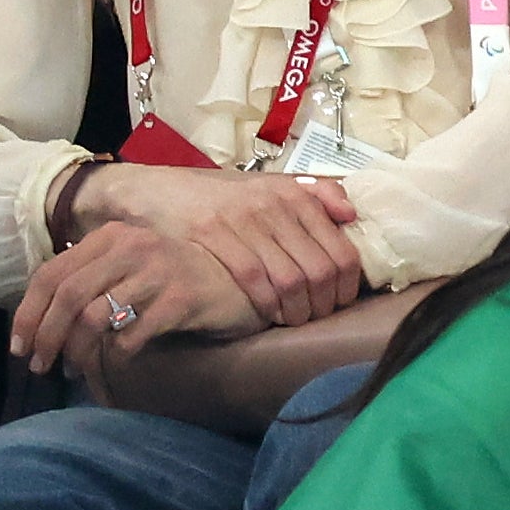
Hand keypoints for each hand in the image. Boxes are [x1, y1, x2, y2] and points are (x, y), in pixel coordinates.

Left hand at [11, 223, 267, 377]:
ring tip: (73, 371)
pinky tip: (117, 363)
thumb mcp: (134, 269)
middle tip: (40, 366)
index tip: (19, 346)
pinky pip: (132, 333)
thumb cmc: (180, 282)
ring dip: (76, 351)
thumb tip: (43, 317)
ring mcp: (158, 270)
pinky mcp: (181, 298)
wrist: (242, 285)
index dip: (28, 313)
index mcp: (113, 236)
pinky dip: (117, 354)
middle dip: (46, 337)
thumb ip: (96, 279)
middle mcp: (133, 246)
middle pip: (68, 296)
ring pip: (94, 316)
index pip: (52, 273)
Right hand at [64, 159, 366, 330]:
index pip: (342, 249)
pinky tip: (267, 316)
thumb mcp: (268, 188)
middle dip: (324, 304)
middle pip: (321, 270)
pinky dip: (265, 305)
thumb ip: (313, 196)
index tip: (340, 302)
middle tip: (317, 318)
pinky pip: (253, 279)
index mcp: (296, 195)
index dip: (348, 286)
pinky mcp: (214, 233)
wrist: (157, 191)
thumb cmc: (219, 198)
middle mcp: (276, 204)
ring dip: (297, 311)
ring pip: (291, 279)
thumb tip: (352, 215)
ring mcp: (245, 218)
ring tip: (294, 321)